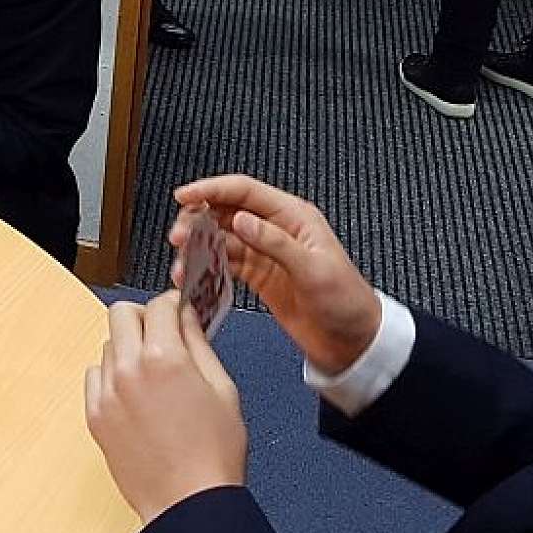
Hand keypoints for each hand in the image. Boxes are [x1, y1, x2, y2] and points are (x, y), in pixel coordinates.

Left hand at [84, 291, 246, 523]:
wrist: (187, 504)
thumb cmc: (212, 456)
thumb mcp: (223, 389)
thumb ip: (200, 344)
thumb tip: (187, 317)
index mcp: (164, 359)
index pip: (158, 305)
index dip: (173, 305)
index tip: (179, 311)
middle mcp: (128, 370)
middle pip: (121, 313)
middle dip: (144, 318)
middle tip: (164, 335)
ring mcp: (106, 393)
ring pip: (108, 344)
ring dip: (128, 348)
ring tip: (153, 374)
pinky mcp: (94, 415)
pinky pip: (95, 376)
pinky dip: (112, 376)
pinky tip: (136, 395)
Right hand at [169, 176, 380, 375]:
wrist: (354, 342)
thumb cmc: (346, 302)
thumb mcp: (315, 270)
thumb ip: (276, 243)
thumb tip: (241, 220)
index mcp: (293, 217)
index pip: (244, 191)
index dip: (211, 189)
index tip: (185, 196)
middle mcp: (275, 229)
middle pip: (225, 212)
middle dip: (197, 220)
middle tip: (178, 237)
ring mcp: (264, 253)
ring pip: (219, 238)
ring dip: (197, 247)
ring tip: (181, 262)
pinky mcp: (257, 276)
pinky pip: (224, 264)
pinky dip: (205, 268)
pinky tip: (191, 276)